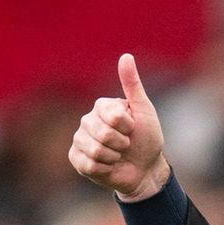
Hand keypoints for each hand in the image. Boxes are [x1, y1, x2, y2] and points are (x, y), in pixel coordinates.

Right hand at [68, 53, 170, 200]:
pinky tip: (109, 166)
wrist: (146, 168)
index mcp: (101, 106)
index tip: (133, 128)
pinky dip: (105, 169)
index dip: (128, 126)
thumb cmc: (147, 138)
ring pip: (95, 150)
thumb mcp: (144, 110)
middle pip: (103, 134)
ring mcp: (80, 140)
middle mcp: (87, 121)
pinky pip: (88, 164)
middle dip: (122, 143)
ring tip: (118, 155)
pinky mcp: (77, 160)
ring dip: (114, 157)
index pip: (113, 116)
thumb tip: (126, 56)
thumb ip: (132, 84)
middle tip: (126, 144)